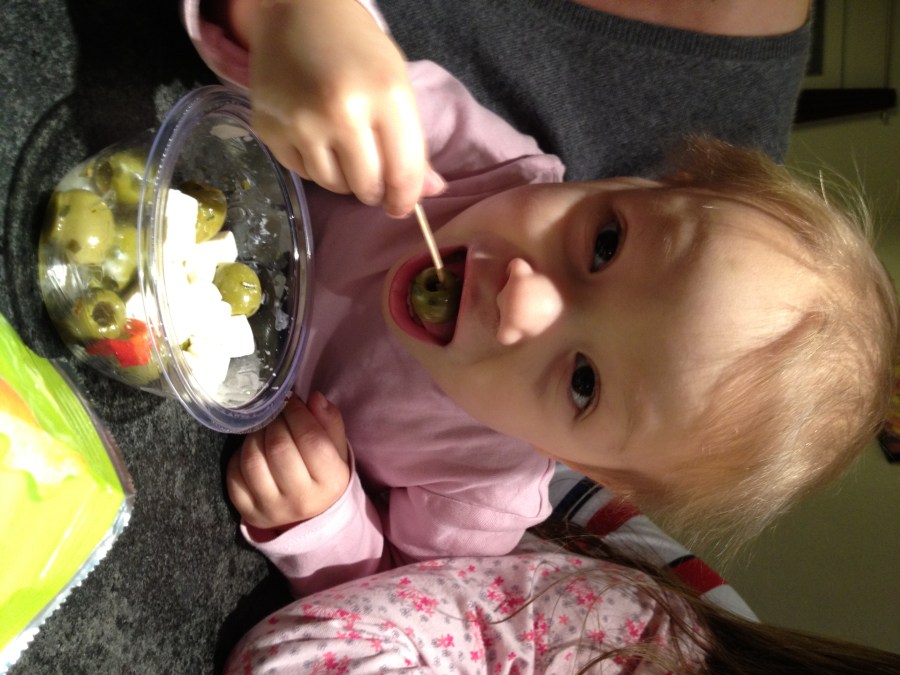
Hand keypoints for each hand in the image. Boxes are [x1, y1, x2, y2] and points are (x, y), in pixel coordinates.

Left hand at [226, 392, 349, 530]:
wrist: (310, 514)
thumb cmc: (323, 473)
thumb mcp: (336, 449)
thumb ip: (329, 422)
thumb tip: (314, 398)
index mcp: (331, 483)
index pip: (312, 440)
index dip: (298, 414)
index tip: (292, 400)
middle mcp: (302, 500)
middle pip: (279, 449)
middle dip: (275, 421)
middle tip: (276, 411)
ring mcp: (272, 509)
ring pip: (252, 460)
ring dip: (255, 435)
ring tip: (264, 427)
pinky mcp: (249, 512)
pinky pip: (234, 475)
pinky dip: (239, 455)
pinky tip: (253, 449)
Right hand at [236, 0, 444, 215]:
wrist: (295, 13)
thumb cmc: (356, 49)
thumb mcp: (395, 85)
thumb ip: (413, 142)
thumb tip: (431, 191)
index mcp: (386, 95)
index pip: (403, 172)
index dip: (406, 198)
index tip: (401, 206)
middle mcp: (342, 111)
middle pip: (368, 186)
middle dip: (375, 190)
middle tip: (373, 176)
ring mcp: (301, 122)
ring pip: (334, 186)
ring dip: (345, 180)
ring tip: (344, 151)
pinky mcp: (270, 129)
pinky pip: (303, 173)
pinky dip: (316, 166)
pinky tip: (317, 139)